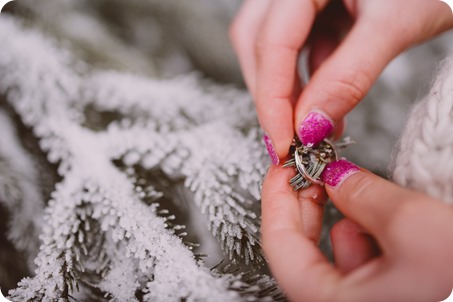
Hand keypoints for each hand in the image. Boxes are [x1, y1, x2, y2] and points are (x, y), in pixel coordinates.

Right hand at [230, 0, 452, 162]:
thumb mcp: (395, 24)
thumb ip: (350, 74)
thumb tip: (311, 125)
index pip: (271, 41)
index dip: (272, 98)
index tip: (282, 142)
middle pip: (257, 43)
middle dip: (274, 95)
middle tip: (294, 138)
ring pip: (269, 47)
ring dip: (288, 90)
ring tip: (316, 123)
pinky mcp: (310, 8)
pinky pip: (295, 46)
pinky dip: (307, 78)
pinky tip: (326, 100)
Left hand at [261, 161, 452, 301]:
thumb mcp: (414, 227)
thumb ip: (364, 195)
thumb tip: (336, 176)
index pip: (281, 248)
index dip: (276, 201)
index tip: (281, 170)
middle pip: (300, 251)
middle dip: (304, 205)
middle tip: (308, 172)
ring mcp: (366, 299)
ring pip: (331, 252)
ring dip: (336, 216)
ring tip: (347, 189)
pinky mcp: (387, 292)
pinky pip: (359, 258)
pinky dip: (361, 231)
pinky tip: (376, 218)